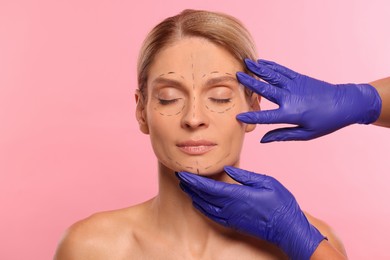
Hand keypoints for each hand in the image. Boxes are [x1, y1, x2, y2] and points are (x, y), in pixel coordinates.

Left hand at [177, 166, 325, 259]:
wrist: (287, 229)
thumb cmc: (280, 204)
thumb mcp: (266, 182)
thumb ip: (244, 176)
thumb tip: (228, 170)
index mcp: (237, 195)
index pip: (208, 187)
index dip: (194, 180)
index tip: (183, 173)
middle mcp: (230, 207)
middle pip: (203, 196)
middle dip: (189, 186)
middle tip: (180, 176)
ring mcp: (230, 217)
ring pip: (205, 206)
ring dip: (193, 196)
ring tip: (185, 187)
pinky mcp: (233, 224)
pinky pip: (212, 216)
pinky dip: (201, 208)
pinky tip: (197, 203)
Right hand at [236, 59, 381, 142]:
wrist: (346, 103)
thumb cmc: (327, 122)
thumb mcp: (306, 134)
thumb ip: (282, 135)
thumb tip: (262, 140)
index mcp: (291, 114)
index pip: (266, 117)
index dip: (251, 117)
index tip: (238, 116)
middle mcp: (290, 97)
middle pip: (265, 89)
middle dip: (250, 82)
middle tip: (237, 76)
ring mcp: (295, 85)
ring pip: (272, 75)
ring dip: (258, 69)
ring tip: (246, 62)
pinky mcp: (299, 78)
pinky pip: (282, 71)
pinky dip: (271, 66)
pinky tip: (262, 62)